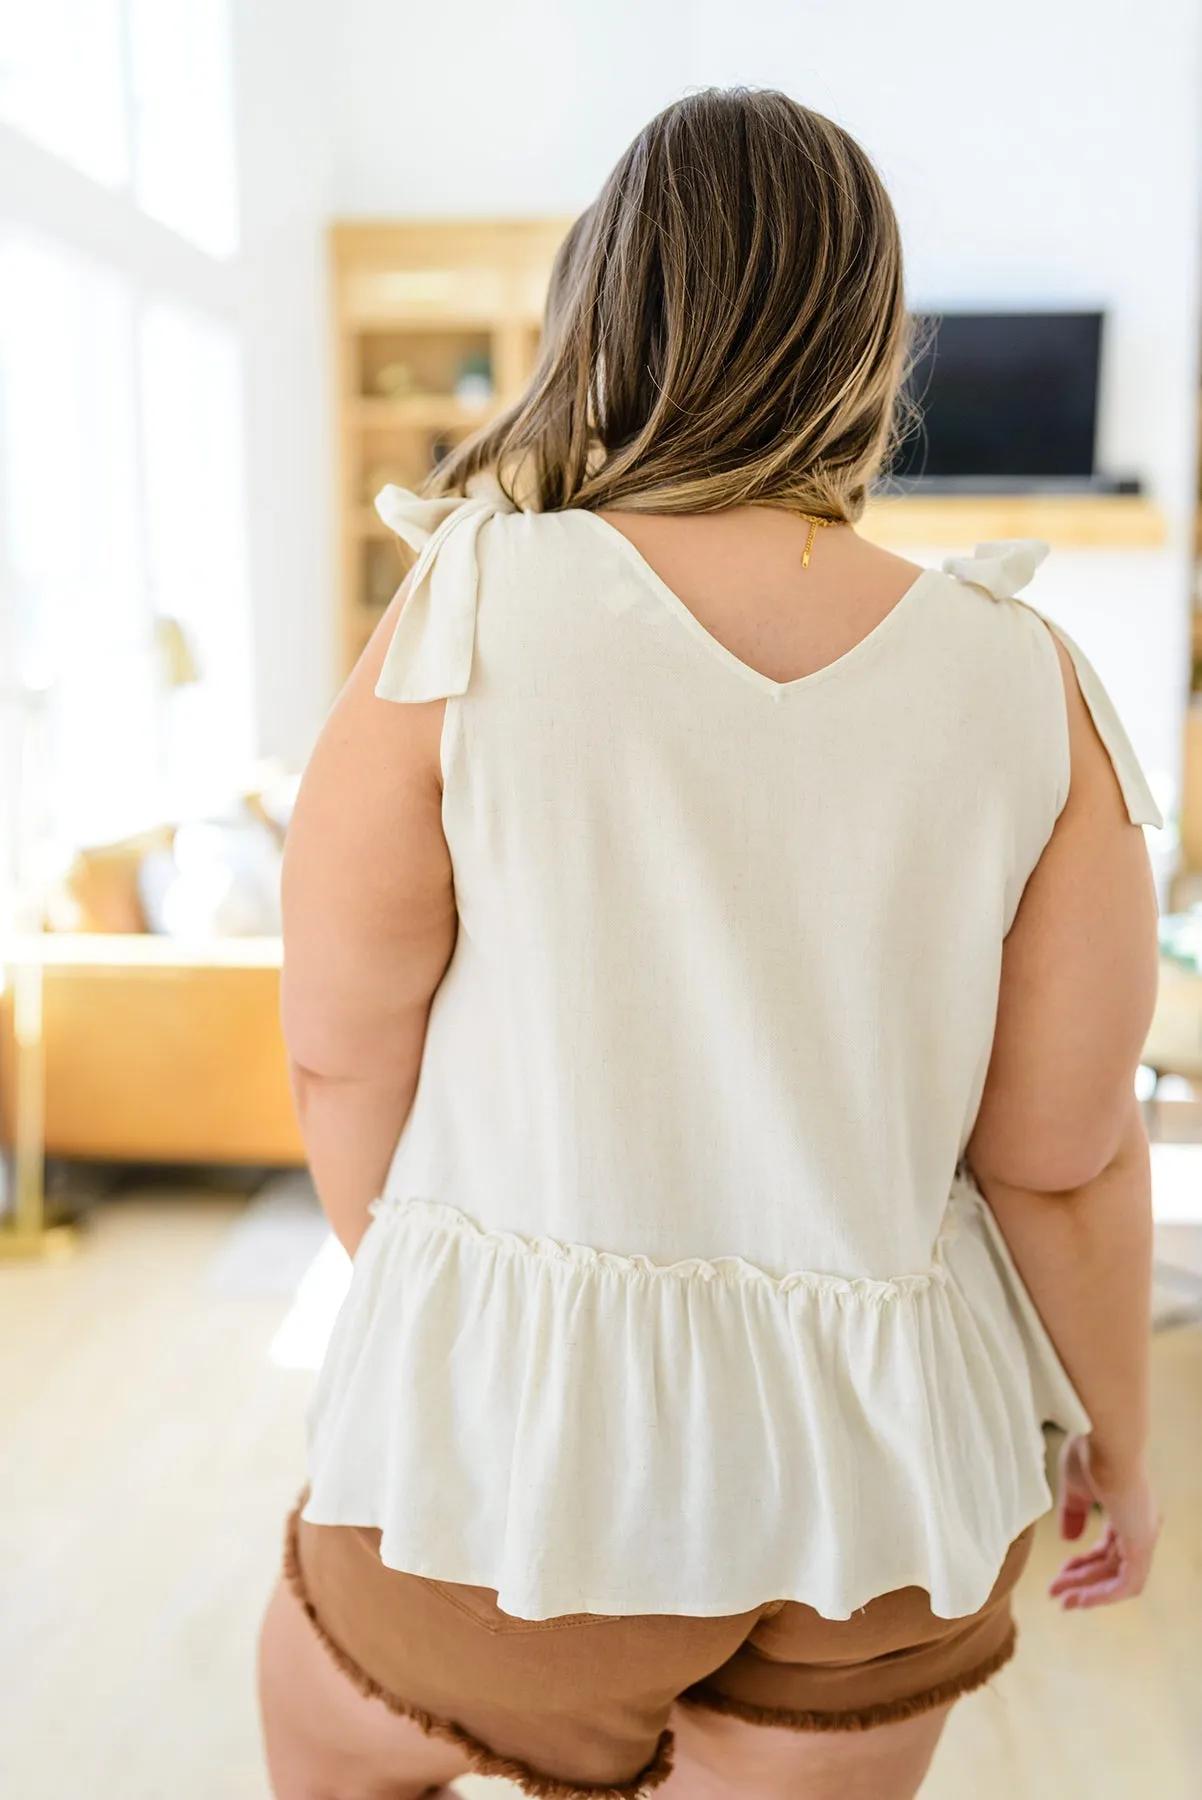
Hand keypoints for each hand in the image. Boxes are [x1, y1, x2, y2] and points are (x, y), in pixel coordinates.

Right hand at [1048, 1434, 1159, 1609]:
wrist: (1106, 1439)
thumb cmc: (1091, 1452)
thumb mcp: (1075, 1486)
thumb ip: (1073, 1513)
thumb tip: (1068, 1539)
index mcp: (1127, 1510)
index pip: (1108, 1549)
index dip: (1082, 1564)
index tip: (1058, 1574)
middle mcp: (1140, 1525)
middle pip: (1111, 1566)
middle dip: (1081, 1582)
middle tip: (1054, 1593)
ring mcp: (1143, 1535)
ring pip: (1119, 1579)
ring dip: (1089, 1593)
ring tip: (1062, 1601)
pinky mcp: (1142, 1543)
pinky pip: (1129, 1583)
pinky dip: (1105, 1595)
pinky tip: (1082, 1600)